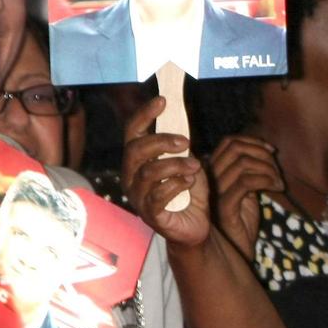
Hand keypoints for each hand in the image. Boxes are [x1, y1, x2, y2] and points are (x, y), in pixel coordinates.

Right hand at [123, 97, 210, 247]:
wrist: (195, 226)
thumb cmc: (188, 191)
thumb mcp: (187, 161)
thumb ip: (180, 144)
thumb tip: (181, 115)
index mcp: (138, 161)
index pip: (133, 132)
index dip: (145, 114)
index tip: (162, 101)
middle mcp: (132, 176)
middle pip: (136, 150)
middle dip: (161, 141)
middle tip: (186, 142)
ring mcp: (138, 197)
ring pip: (149, 172)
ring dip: (176, 165)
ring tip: (195, 167)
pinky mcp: (150, 214)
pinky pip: (158, 195)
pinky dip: (177, 184)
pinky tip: (190, 182)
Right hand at [209, 135, 282, 259]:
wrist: (236, 249)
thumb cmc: (242, 219)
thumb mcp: (246, 188)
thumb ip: (250, 169)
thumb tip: (266, 149)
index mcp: (212, 170)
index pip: (229, 142)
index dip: (253, 142)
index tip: (272, 151)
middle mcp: (209, 178)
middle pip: (235, 148)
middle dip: (262, 153)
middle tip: (276, 170)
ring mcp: (215, 191)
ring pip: (242, 163)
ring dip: (268, 168)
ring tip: (279, 183)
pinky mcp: (225, 206)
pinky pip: (246, 182)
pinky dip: (266, 180)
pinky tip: (276, 188)